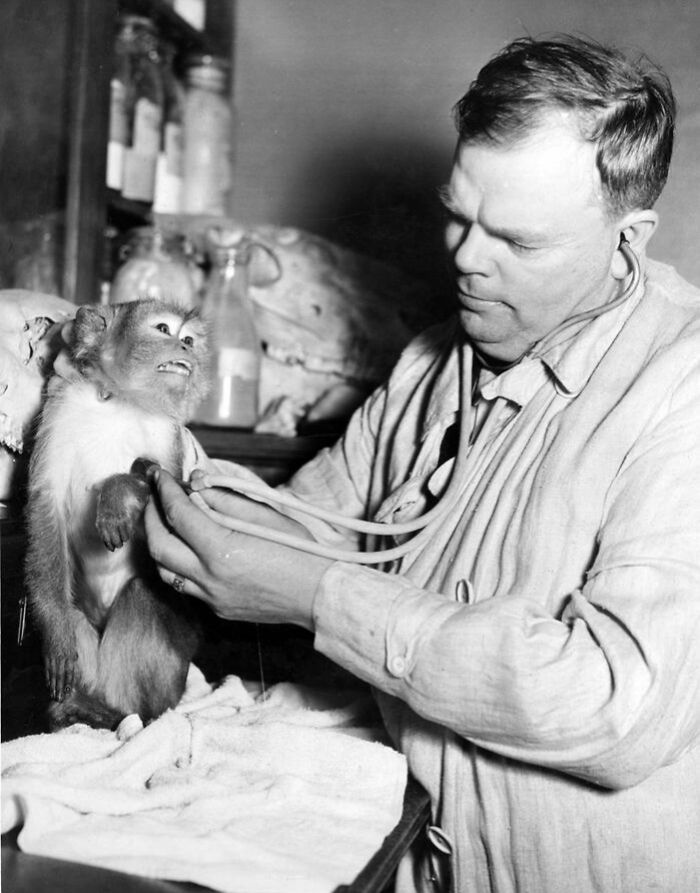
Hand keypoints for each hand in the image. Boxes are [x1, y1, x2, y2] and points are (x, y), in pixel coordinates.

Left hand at [144, 469, 331, 629]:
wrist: (318, 596)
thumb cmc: (300, 552)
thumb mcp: (266, 516)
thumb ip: (226, 499)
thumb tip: (196, 485)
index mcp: (221, 550)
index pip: (179, 514)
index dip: (165, 490)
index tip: (160, 475)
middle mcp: (209, 577)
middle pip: (159, 546)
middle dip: (150, 517)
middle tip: (154, 497)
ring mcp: (211, 597)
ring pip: (164, 571)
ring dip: (159, 544)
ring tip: (165, 524)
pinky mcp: (217, 609)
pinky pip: (186, 586)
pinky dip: (179, 564)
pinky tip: (189, 550)